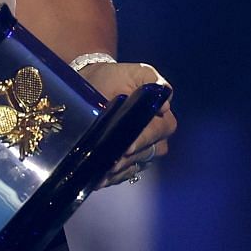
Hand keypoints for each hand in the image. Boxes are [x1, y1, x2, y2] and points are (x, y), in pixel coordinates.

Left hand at [78, 60, 176, 187]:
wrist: (85, 87)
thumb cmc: (107, 78)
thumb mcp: (127, 72)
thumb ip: (149, 78)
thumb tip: (165, 103)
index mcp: (157, 111)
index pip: (161, 128)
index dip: (145, 138)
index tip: (127, 146)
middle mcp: (154, 131)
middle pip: (153, 151)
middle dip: (132, 157)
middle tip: (113, 162)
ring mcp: (140, 147)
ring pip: (140, 164)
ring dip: (123, 169)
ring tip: (104, 172)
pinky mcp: (126, 159)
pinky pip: (126, 173)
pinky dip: (114, 177)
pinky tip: (100, 179)